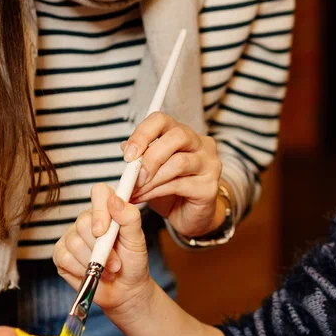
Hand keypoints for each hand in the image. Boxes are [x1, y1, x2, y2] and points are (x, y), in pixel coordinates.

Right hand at [53, 186, 154, 322]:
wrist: (125, 289)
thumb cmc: (132, 262)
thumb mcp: (137, 240)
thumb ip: (130, 218)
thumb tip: (115, 200)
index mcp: (107, 211)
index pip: (99, 192)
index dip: (100, 209)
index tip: (105, 230)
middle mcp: (87, 220)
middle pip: (83, 223)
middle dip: (102, 248)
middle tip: (116, 263)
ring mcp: (71, 236)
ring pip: (75, 243)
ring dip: (94, 262)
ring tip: (107, 270)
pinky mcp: (60, 255)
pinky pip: (65, 257)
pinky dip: (80, 269)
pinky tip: (91, 273)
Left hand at [121, 112, 223, 238]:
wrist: (189, 216)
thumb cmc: (169, 190)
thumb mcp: (150, 171)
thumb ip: (140, 157)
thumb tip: (126, 147)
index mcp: (183, 134)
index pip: (162, 120)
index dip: (142, 134)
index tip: (128, 156)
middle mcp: (201, 144)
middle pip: (177, 136)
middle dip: (150, 157)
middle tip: (133, 177)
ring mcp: (209, 164)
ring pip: (178, 162)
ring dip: (151, 179)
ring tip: (136, 191)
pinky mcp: (209, 186)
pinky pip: (179, 185)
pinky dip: (155, 192)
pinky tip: (144, 198)